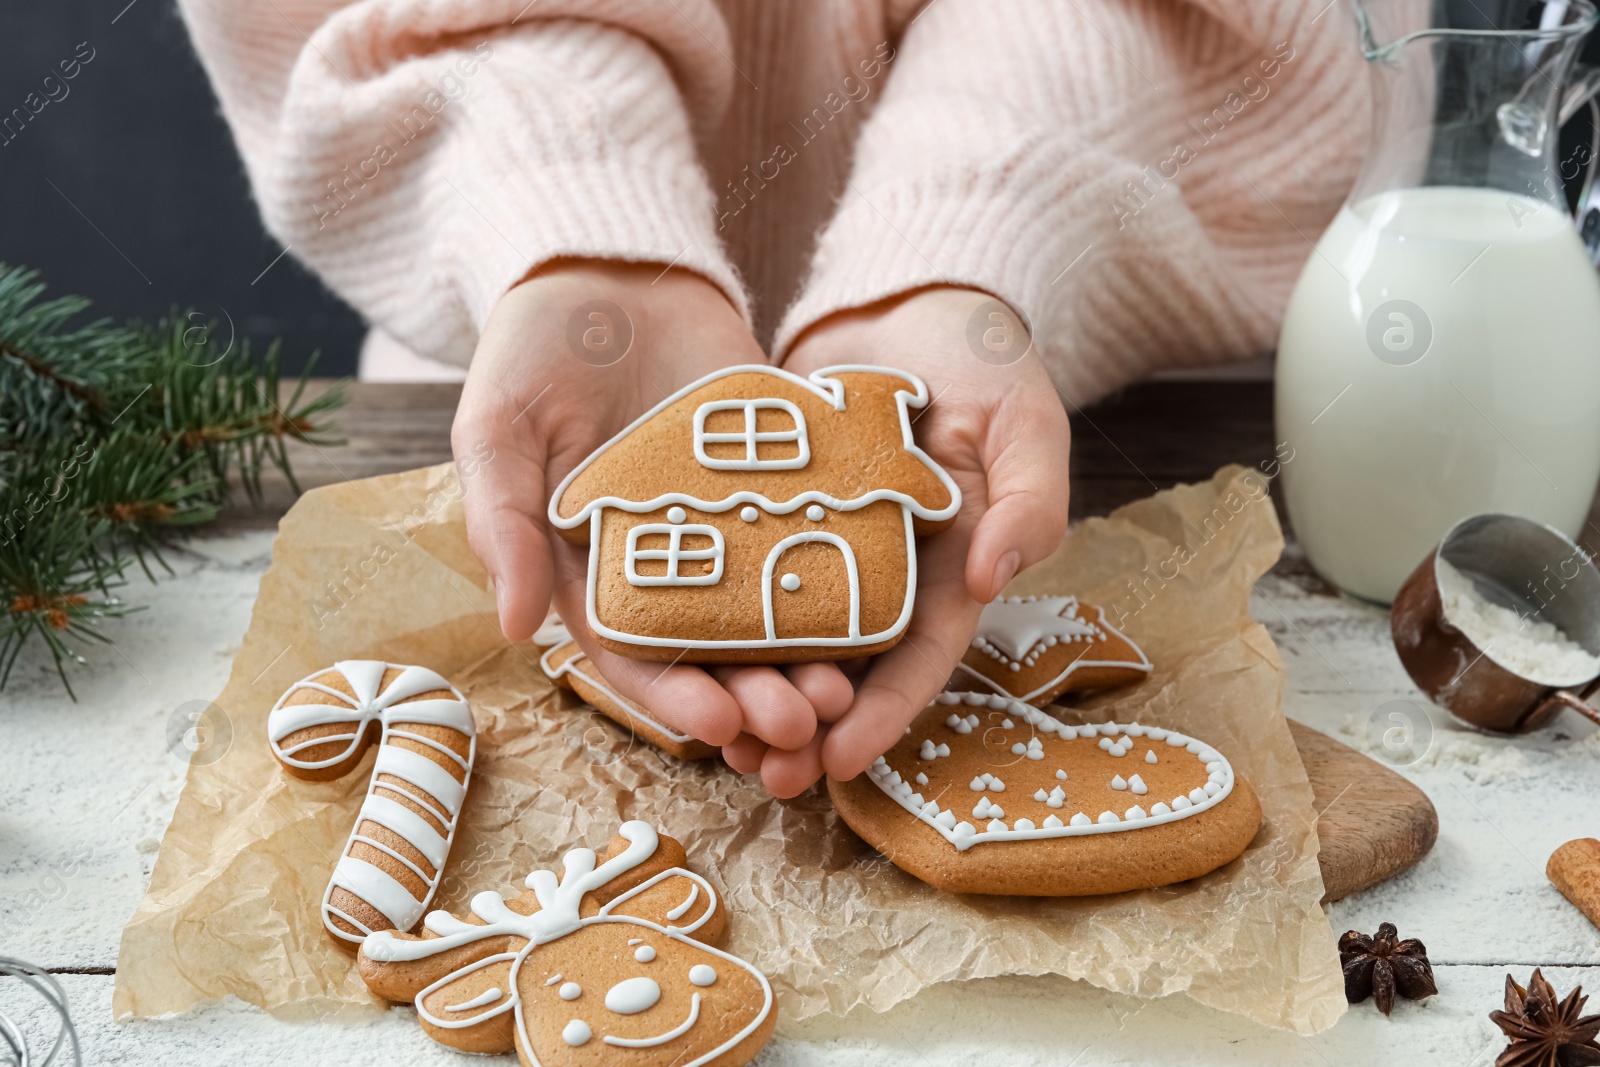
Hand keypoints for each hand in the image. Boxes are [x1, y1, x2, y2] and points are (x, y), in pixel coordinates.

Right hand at [452, 261, 852, 771]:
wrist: (617, 266)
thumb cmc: (538, 347)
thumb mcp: (500, 427)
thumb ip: (501, 520)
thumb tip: (514, 628)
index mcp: (589, 567)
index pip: (632, 655)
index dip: (672, 697)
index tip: (717, 724)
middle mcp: (662, 562)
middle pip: (712, 653)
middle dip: (754, 697)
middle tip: (802, 725)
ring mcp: (725, 525)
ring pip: (769, 614)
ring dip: (804, 661)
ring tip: (845, 693)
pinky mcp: (778, 483)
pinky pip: (812, 542)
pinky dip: (839, 583)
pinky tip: (875, 615)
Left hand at [734, 287, 1070, 787]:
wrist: (908, 301)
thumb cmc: (985, 359)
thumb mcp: (1027, 421)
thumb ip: (1029, 498)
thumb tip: (996, 577)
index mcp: (953, 567)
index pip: (921, 655)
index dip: (887, 712)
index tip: (843, 760)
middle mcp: (887, 573)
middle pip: (849, 666)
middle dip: (811, 727)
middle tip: (767, 774)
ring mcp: (826, 545)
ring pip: (790, 634)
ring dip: (759, 690)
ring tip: (716, 740)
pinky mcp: (774, 513)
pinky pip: (743, 572)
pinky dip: (720, 614)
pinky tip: (681, 653)